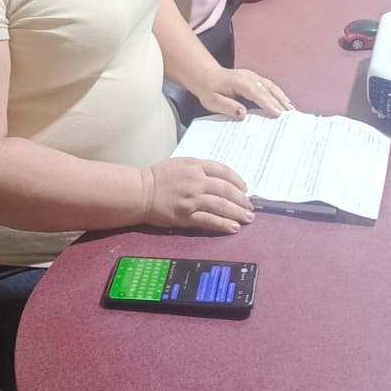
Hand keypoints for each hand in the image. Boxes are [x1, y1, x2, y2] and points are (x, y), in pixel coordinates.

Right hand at [140, 158, 254, 233]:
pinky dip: (223, 224)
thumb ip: (199, 168)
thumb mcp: (180, 163)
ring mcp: (192, 199)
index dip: (237, 180)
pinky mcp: (186, 216)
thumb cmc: (159, 176)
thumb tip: (220, 178)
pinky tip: (233, 227)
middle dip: (241, 199)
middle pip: (226, 190)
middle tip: (250, 207)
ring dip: (237, 213)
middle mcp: (196, 181)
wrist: (140, 191)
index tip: (245, 189)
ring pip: (221, 206)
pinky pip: (209, 220)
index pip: (223, 171)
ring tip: (248, 218)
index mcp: (195, 166)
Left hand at [191, 66, 291, 119]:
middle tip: (289, 115)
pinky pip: (268, 84)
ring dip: (281, 97)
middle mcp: (247, 76)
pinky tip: (284, 100)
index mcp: (237, 81)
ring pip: (270, 86)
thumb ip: (228, 107)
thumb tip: (243, 113)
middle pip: (266, 89)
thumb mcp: (212, 101)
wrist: (206, 75)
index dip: (267, 103)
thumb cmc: (209, 89)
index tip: (276, 113)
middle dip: (279, 102)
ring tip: (291, 109)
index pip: (255, 92)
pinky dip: (278, 92)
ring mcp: (252, 75)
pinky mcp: (254, 78)